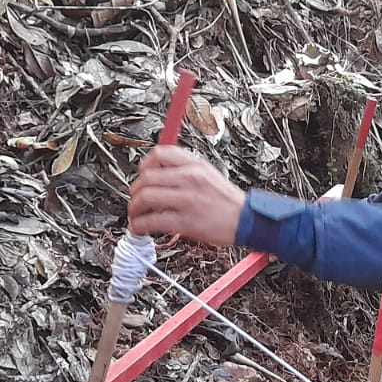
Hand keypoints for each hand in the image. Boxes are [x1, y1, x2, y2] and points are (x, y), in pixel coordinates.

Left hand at [128, 146, 245, 246]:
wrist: (247, 219)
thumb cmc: (228, 200)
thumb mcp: (208, 173)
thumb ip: (185, 169)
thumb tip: (160, 171)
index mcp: (195, 165)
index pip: (160, 153)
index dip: (145, 164)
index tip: (142, 173)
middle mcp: (189, 179)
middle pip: (147, 177)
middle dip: (135, 190)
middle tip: (135, 198)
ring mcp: (186, 200)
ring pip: (145, 198)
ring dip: (134, 208)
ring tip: (135, 214)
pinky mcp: (185, 222)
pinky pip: (153, 221)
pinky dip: (139, 225)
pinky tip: (139, 228)